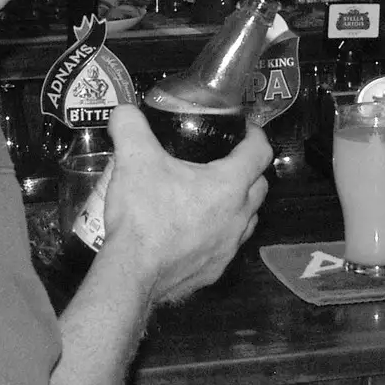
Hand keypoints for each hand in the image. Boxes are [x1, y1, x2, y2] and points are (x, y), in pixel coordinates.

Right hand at [99, 103, 271, 304]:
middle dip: (249, 170)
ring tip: (210, 195)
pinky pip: (226, 246)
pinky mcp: (215, 271)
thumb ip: (130, 126)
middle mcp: (238, 217)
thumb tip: (124, 111)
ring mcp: (229, 247)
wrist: (132, 274)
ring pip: (247, 219)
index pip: (260, 152)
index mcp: (229, 185)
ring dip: (237, 204)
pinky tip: (195, 231)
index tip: (245, 129)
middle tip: (224, 159)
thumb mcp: (133, 159)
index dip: (255, 135)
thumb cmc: (143, 214)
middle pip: (259, 186)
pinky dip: (218, 233)